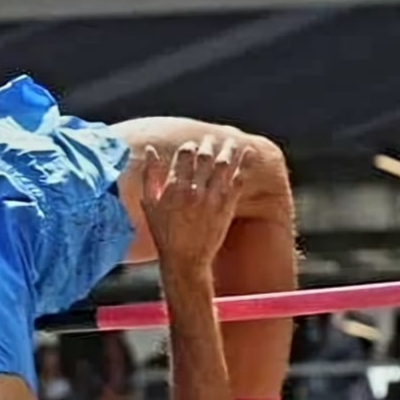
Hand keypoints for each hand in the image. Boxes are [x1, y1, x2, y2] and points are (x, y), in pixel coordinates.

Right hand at [138, 137, 250, 272]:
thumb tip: (150, 150)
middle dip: (208, 144)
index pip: (185, 155)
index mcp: (174, 187)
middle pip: (205, 157)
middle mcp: (195, 190)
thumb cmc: (164, 234)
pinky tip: (249, 152)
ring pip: (223, 164)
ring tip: (229, 140)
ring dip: (228, 148)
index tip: (191, 145)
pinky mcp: (227, 206)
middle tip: (210, 139)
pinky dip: (245, 163)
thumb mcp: (149, 205)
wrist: (185, 260)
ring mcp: (213, 198)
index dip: (189, 146)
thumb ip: (149, 176)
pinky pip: (239, 179)